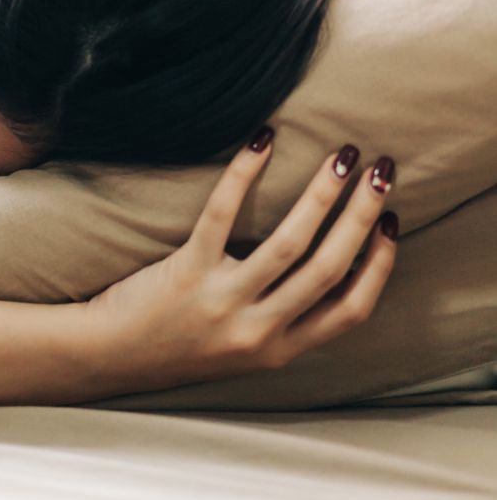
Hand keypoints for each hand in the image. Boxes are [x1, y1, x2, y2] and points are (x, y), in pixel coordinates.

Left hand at [84, 129, 397, 392]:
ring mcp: (222, 302)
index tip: (390, 224)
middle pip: (329, 269)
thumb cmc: (177, 342)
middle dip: (362, 215)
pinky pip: (222, 215)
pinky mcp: (186, 273)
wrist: (109, 356)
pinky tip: (262, 143)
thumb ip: (282, 319)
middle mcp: (257, 331)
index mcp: (279, 350)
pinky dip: (244, 175)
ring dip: (322, 195)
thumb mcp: (243, 348)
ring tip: (342, 156)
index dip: (378, 265)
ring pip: (289, 244)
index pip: (351, 310)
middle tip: (381, 172)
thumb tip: (328, 265)